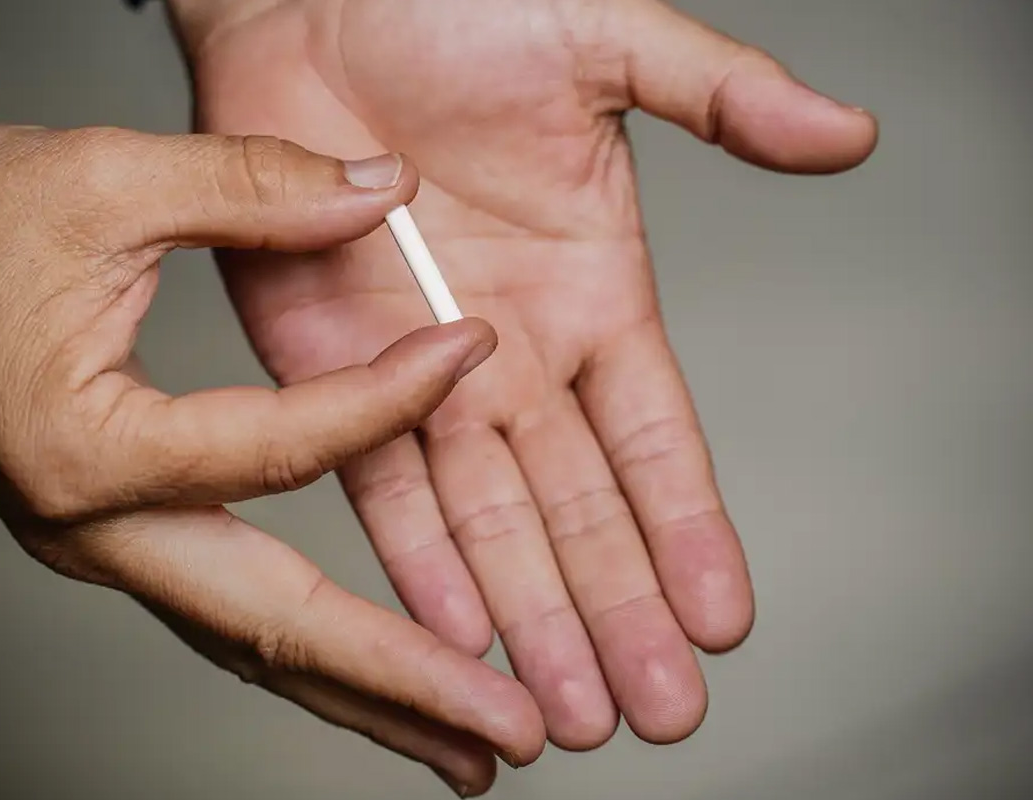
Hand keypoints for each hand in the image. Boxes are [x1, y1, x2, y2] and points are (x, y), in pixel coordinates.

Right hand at [0, 127, 544, 795]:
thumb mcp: (105, 178)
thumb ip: (252, 186)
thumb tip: (379, 192)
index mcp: (86, 450)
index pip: (280, 450)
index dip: (391, 399)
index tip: (472, 351)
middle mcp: (92, 529)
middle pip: (272, 627)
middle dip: (403, 683)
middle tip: (513, 734)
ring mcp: (104, 547)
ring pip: (254, 646)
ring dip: (369, 699)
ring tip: (472, 748)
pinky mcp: (119, 535)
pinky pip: (231, 611)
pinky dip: (312, 655)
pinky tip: (378, 675)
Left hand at [172, 0, 878, 748]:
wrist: (316, 0)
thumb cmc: (455, 11)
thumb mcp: (608, 45)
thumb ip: (721, 95)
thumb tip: (846, 134)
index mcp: (592, 292)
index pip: (656, 436)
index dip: (688, 527)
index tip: (722, 618)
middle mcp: (515, 352)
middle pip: (578, 504)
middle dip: (617, 606)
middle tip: (657, 708)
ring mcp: (421, 369)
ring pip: (488, 518)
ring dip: (527, 612)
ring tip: (567, 705)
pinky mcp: (331, 366)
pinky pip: (378, 480)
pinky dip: (418, 560)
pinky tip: (452, 633)